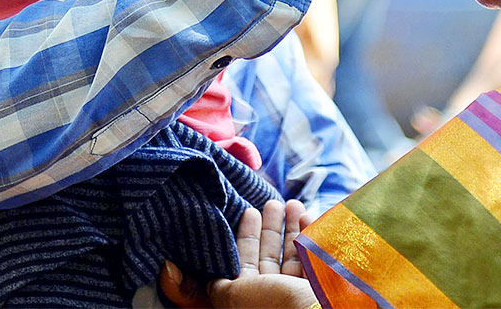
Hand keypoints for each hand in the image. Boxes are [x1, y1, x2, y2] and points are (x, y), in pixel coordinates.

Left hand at [160, 199, 315, 308]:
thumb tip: (178, 272)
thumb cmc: (274, 305)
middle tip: (272, 201)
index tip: (249, 211)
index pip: (244, 264)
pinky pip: (316, 256)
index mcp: (249, 300)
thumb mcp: (231, 295)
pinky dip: (313, 235)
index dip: (245, 237)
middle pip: (269, 257)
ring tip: (293, 203)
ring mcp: (300, 292)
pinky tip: (308, 217)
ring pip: (293, 255)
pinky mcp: (323, 283)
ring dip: (292, 226)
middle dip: (271, 227)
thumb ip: (214, 282)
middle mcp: (274, 297)